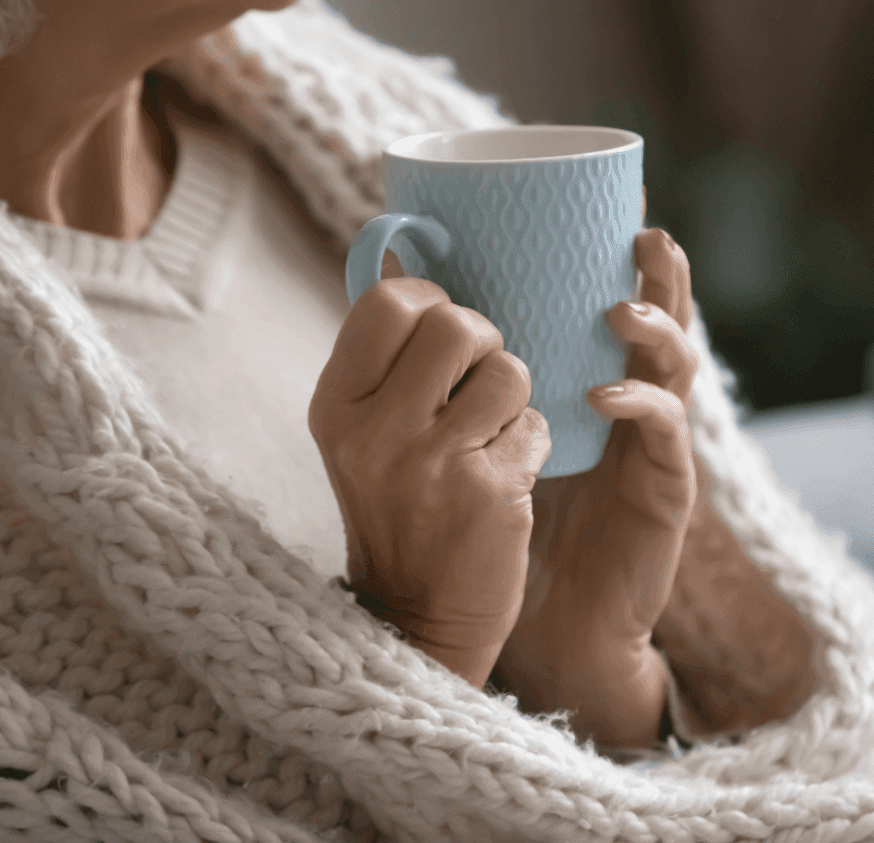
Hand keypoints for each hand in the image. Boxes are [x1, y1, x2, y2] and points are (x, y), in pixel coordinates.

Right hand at [310, 252, 551, 686]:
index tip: (441, 328)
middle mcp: (376, 432)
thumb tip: (411, 260)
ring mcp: (433, 464)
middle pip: (459, 325)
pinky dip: (530, 442)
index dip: (430, 300)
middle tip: (475, 378)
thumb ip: (384, 359)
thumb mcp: (361, 433)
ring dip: (513, 396)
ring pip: (510, 370)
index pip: (389, 302)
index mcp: (337, 405)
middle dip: (483, 342)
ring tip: (489, 431)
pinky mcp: (491, 493)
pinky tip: (504, 473)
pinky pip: (536, 424)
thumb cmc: (395, 507)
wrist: (415, 615)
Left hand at [494, 218, 699, 747]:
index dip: (617, 257)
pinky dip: (640, 407)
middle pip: (662, 322)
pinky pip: (666, 439)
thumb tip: (396, 273)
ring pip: (677, 370)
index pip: (611, 305)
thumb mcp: (477, 431)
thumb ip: (457, 361)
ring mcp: (653, 445)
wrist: (541, 617)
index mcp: (591, 380)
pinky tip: (603, 394)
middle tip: (642, 232)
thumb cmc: (503, 517)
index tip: (608, 205)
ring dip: (657, 329)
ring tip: (618, 307)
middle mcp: (631, 402)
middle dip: (659, 274)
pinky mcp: (665, 491)